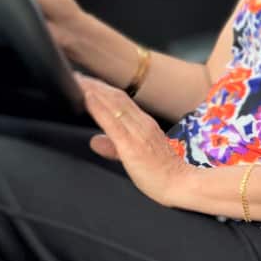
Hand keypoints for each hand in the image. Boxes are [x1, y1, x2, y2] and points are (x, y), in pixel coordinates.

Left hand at [78, 73, 191, 206]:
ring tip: (78, 80)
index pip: (121, 102)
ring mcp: (138, 133)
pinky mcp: (132, 145)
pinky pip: (113, 122)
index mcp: (145, 126)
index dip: (103, 90)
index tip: (87, 82)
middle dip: (96, 85)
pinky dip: (99, 107)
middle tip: (77, 74)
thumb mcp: (135, 157)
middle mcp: (143, 124)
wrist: (182, 185)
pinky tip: (88, 97)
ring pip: (114, 104)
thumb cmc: (163, 175)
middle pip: (116, 98)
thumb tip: (96, 141)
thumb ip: (115, 148)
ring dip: (94, 90)